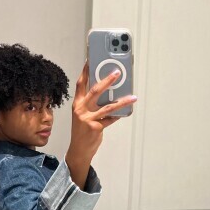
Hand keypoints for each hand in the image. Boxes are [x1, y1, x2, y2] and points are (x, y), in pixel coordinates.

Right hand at [65, 61, 136, 187]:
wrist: (79, 149)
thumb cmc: (83, 130)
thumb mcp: (83, 114)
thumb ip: (92, 103)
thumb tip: (110, 92)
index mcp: (77, 103)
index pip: (81, 83)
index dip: (86, 70)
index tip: (91, 59)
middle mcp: (80, 109)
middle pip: (94, 91)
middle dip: (107, 80)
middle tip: (117, 73)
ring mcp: (87, 118)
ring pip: (107, 106)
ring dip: (122, 101)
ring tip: (133, 97)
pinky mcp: (95, 127)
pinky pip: (111, 119)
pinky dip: (119, 116)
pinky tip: (127, 112)